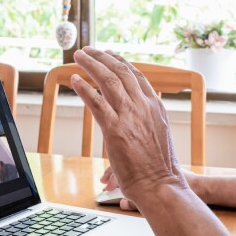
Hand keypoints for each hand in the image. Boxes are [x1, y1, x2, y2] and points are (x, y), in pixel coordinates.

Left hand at [70, 47, 186, 206]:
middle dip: (102, 57)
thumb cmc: (160, 169)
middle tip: (88, 50)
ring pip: (108, 81)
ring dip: (91, 65)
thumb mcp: (160, 137)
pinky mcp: (115, 129)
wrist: (160, 185)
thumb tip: (135, 126)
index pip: (137, 76)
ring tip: (78, 56)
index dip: (121, 62)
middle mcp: (144, 106)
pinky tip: (74, 79)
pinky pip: (96, 101)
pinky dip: (84, 88)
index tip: (109, 55)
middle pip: (121, 72)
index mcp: (156, 107)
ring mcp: (130, 116)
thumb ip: (147, 124)